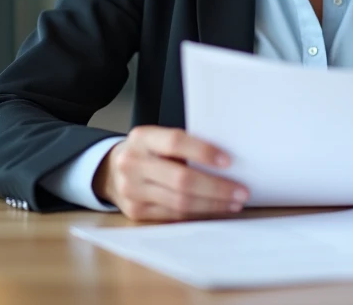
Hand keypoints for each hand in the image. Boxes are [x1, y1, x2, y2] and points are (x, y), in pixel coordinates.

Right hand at [93, 126, 249, 221]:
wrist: (111, 170)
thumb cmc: (148, 151)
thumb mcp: (158, 139)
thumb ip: (183, 146)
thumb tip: (227, 161)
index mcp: (142, 138)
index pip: (175, 142)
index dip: (203, 152)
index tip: (229, 161)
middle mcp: (133, 163)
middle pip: (181, 179)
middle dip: (216, 187)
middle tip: (241, 191)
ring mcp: (132, 190)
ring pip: (179, 202)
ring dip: (212, 204)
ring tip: (234, 203)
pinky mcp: (135, 212)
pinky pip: (173, 216)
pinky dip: (198, 214)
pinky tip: (215, 210)